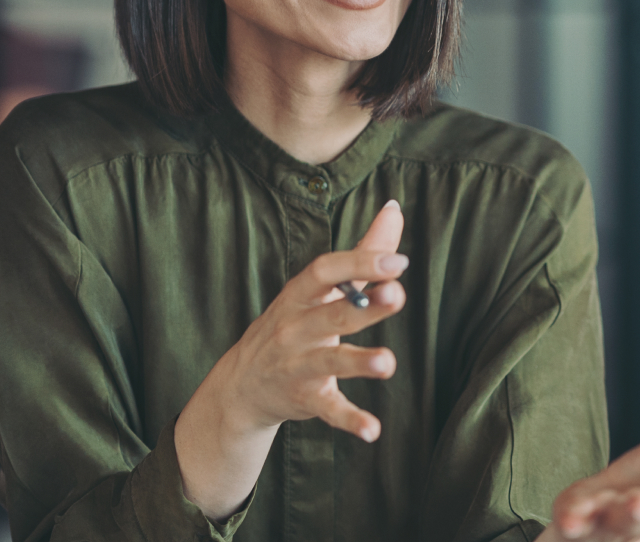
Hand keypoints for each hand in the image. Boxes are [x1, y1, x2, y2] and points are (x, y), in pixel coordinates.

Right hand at [175, 200, 407, 517]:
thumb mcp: (319, 288)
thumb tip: (394, 208)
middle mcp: (295, 328)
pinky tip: (374, 430)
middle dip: (364, 306)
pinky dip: (350, 420)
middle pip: (331, 314)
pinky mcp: (305, 400)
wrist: (241, 386)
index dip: (359, 264)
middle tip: (398, 295)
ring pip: (330, 362)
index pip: (324, 272)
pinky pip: (329, 410)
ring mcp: (298, 365)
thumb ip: (362, 252)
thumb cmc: (293, 324)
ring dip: (359, 363)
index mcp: (301, 295)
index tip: (398, 262)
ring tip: (388, 363)